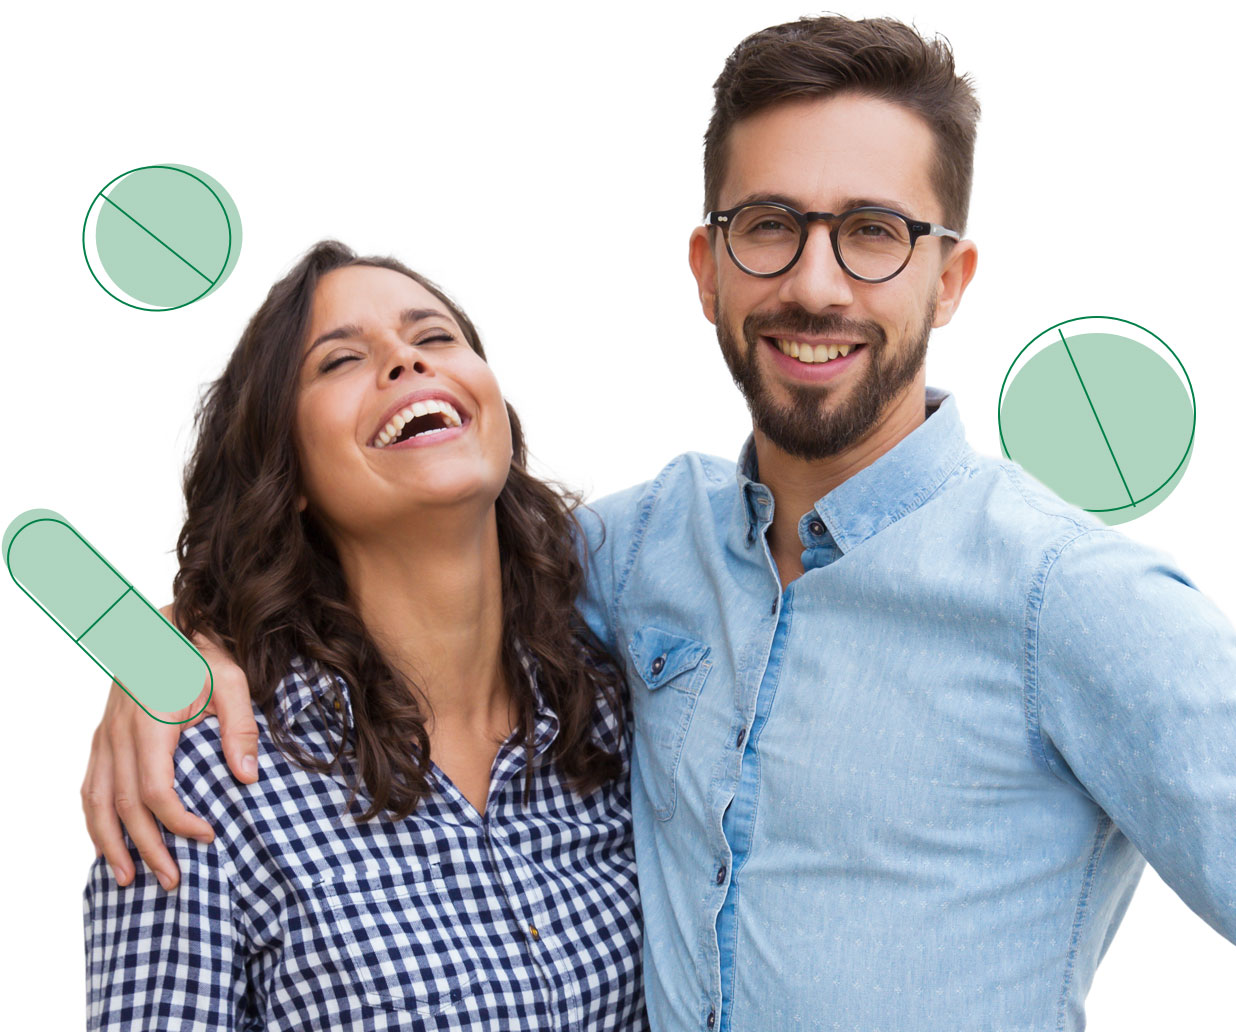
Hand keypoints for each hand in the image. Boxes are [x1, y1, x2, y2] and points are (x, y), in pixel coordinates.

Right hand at [81, 614, 256, 888]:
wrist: (168, 620)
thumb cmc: (202, 649)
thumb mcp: (232, 679)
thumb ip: (239, 728)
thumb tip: (248, 778)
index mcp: (149, 722)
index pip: (155, 789)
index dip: (177, 822)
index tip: (208, 837)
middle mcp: (119, 733)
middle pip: (124, 805)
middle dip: (146, 848)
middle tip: (171, 881)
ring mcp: (106, 734)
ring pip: (96, 800)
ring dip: (109, 843)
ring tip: (129, 878)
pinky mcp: (105, 734)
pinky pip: (91, 784)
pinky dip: (96, 818)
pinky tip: (110, 841)